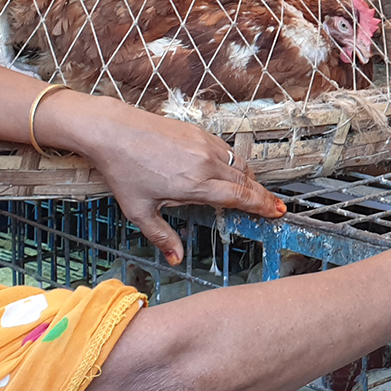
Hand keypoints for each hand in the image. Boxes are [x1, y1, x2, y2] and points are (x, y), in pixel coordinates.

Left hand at [40, 90, 285, 263]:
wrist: (113, 131)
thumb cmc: (123, 171)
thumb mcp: (139, 211)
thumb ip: (162, 236)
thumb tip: (175, 259)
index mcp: (195, 185)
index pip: (239, 197)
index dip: (261, 205)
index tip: (277, 212)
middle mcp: (205, 163)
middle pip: (246, 181)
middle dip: (262, 195)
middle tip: (275, 207)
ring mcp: (203, 145)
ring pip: (238, 164)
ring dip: (250, 179)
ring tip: (254, 192)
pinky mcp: (198, 132)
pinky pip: (226, 150)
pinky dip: (235, 163)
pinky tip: (230, 172)